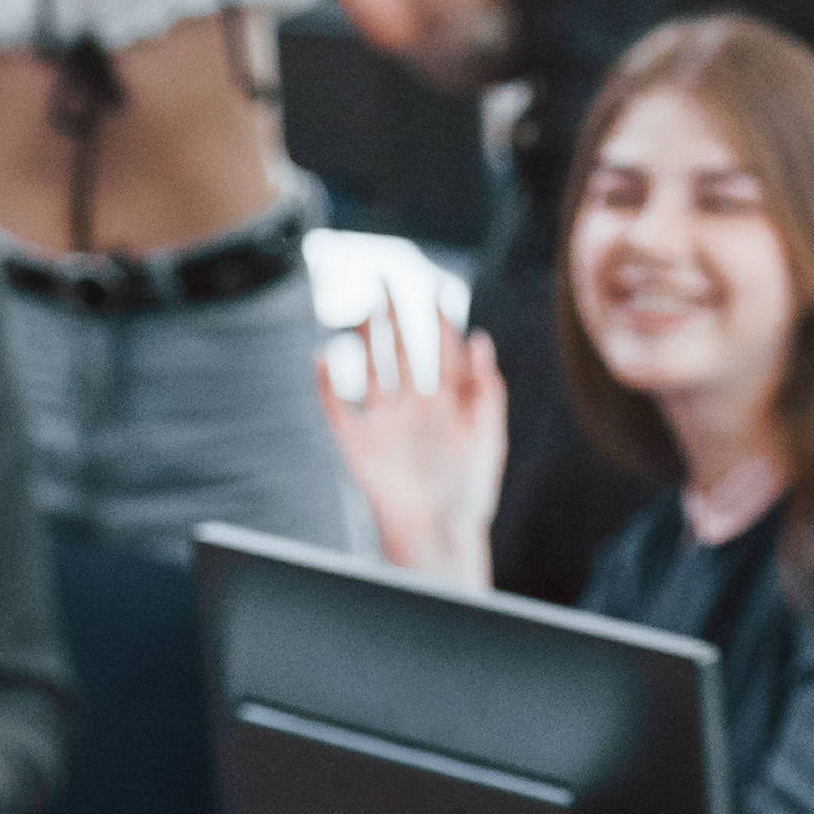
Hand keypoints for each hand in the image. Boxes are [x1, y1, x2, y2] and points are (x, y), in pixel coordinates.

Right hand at [318, 288, 502, 584]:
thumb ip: (487, 391)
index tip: (434, 291)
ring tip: (362, 309)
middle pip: (400, 349)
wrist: (438, 534)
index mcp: (448, 402)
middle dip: (394, 315)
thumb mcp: (489, 438)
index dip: (438, 321)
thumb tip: (480, 339)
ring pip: (370, 370)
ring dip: (365, 339)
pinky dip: (326, 384)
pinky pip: (337, 408)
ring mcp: (384, 422)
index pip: (441, 350)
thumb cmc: (469, 493)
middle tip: (385, 278)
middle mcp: (413, 405)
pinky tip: (324, 357)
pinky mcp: (358, 443)